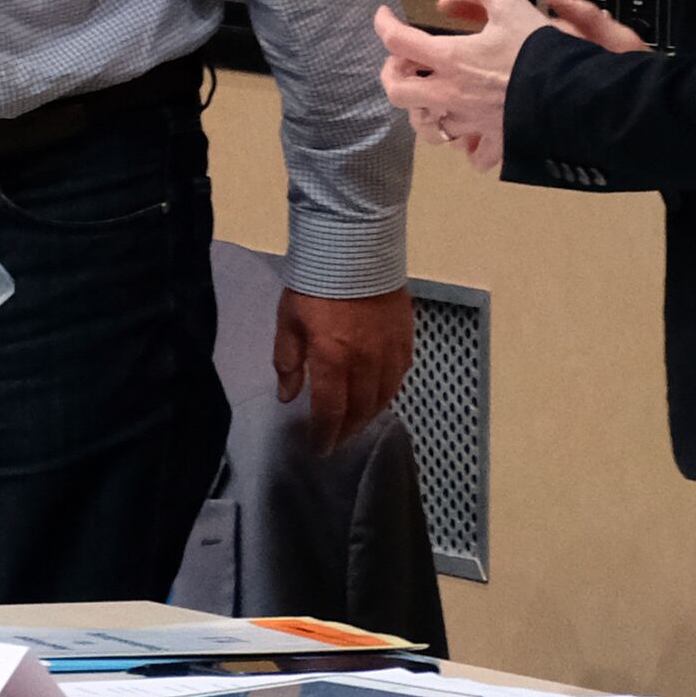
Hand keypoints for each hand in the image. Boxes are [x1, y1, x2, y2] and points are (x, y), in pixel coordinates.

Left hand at [274, 286, 417, 454]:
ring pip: (385, 396)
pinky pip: (401, 375)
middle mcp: (366, 362)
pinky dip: (389, 391)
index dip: (326, 434)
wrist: (354, 248)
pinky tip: (380, 394)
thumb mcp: (288, 322)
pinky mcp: (406, 338)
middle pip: (361, 409)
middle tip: (338, 440)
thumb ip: (288, 362)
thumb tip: (288, 397)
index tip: (320, 448)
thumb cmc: (314, 284)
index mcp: (333, 359)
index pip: (331, 411)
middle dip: (348, 429)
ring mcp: (390, 351)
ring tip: (357, 422)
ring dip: (370, 414)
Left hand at [372, 0, 623, 174]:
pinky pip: (472, 154)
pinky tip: (471, 133)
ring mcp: (470, 121)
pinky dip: (468, 146)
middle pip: (397, 92)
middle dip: (393, 75)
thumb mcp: (510, 6)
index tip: (385, 16)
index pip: (396, 41)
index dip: (383, 24)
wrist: (576, 92)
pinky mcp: (494, 140)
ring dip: (423, 112)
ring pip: (427, 127)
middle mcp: (450, 94)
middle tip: (403, 63)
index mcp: (450, 58)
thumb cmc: (539, 48)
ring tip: (432, 97)